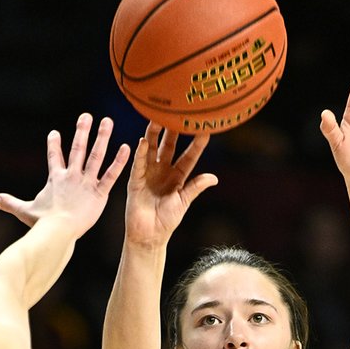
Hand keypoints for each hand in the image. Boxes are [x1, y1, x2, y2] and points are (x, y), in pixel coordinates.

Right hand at [0, 113, 129, 238]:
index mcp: (56, 179)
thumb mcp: (24, 211)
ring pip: (96, 156)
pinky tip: (127, 147)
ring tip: (108, 121)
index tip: (54, 133)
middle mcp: (72, 176)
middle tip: (86, 115)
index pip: (54, 157)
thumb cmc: (42, 224)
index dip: (54, 145)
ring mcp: (86, 183)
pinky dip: (119, 161)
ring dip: (102, 137)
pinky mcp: (99, 193)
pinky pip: (111, 174)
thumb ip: (10, 203)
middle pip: (78, 149)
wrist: (57, 232)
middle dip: (82, 131)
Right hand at [123, 123, 218, 245]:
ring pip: (152, 149)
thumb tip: (214, 178)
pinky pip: (138, 163)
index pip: (189, 155)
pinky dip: (140, 153)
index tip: (204, 128)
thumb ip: (196, 187)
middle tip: (178, 112)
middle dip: (173, 130)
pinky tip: (143, 141)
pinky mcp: (135, 180)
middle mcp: (163, 171)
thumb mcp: (184, 202)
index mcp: (178, 176)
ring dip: (154, 134)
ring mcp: (149, 173)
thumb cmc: (167, 221)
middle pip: (169, 145)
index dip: (196, 143)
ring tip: (157, 117)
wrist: (148, 236)